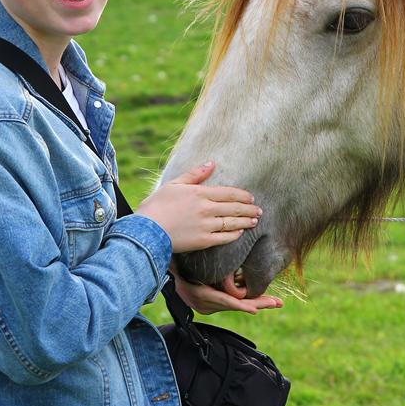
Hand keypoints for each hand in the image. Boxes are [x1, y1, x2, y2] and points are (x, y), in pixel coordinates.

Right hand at [138, 161, 261, 253]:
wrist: (145, 231)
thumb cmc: (156, 206)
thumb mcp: (173, 184)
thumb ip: (194, 174)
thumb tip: (211, 163)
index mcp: (200, 193)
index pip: (229, 193)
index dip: (243, 196)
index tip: (251, 198)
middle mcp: (206, 209)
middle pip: (234, 208)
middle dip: (249, 209)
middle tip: (259, 211)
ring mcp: (206, 225)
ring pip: (232, 222)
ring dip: (245, 221)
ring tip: (254, 221)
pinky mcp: (202, 241)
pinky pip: (224, 238)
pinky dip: (234, 235)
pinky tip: (240, 233)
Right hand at [171, 268, 283, 314]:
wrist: (166, 270)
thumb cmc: (178, 262)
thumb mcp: (190, 264)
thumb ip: (204, 269)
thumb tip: (218, 270)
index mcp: (200, 294)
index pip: (223, 301)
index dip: (240, 305)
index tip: (254, 310)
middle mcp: (205, 303)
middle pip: (234, 305)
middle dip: (257, 304)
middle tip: (276, 303)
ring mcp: (207, 306)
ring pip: (235, 305)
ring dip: (255, 303)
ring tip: (275, 302)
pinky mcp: (210, 304)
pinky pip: (231, 302)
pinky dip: (246, 300)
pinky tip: (262, 300)